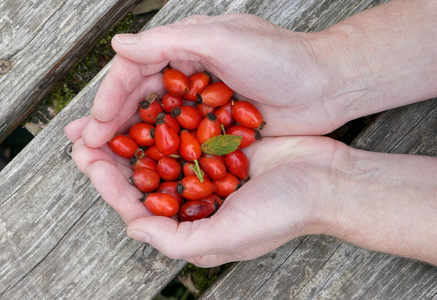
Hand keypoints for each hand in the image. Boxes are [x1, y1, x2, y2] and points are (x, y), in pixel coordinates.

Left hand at [67, 131, 346, 266]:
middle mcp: (195, 199)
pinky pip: (185, 132)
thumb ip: (177, 241)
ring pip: (159, 152)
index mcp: (192, 226)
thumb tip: (133, 228)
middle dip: (112, 157)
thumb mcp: (228, 237)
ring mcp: (208, 170)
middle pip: (144, 177)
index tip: (89, 160)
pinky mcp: (221, 146)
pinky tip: (147, 104)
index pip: (139, 207)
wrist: (326, 181)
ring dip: (132, 136)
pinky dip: (165, 120)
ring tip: (107, 116)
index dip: (109, 185)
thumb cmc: (283, 213)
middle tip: (84, 135)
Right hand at [76, 13, 354, 148]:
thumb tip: (118, 44)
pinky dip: (161, 154)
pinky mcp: (219, 127)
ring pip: (157, 124)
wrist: (326, 85)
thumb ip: (170, 41)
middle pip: (140, 101)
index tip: (93, 128)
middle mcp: (189, 75)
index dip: (110, 99)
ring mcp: (203, 104)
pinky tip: (144, 170)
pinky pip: (181, 141)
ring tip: (99, 161)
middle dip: (110, 124)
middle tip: (81, 148)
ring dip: (128, 142)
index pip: (135, 72)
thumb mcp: (225, 39)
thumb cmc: (281, 58)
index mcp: (185, 49)